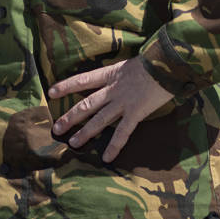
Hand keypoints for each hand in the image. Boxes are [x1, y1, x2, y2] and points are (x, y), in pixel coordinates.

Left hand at [48, 57, 173, 162]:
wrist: (168, 63)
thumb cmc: (155, 60)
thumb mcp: (133, 63)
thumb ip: (124, 74)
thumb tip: (122, 80)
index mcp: (111, 73)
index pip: (83, 79)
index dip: (66, 86)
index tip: (51, 92)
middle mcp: (113, 89)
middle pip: (86, 104)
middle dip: (70, 117)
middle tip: (56, 128)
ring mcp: (123, 102)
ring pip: (99, 119)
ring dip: (85, 132)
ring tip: (73, 144)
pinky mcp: (136, 112)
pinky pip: (122, 133)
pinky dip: (114, 146)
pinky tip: (106, 159)